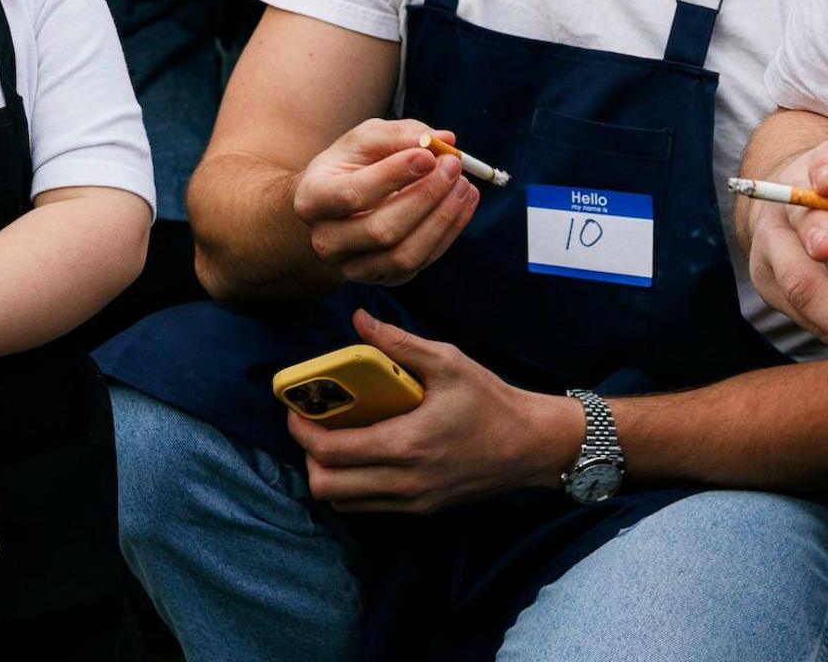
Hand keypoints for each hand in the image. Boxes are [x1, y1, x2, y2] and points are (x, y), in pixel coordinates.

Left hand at [289, 311, 571, 514]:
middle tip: (312, 424)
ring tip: (334, 439)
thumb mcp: (447, 361)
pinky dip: (352, 486)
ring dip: (328, 474)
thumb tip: (358, 319)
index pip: (329, 451)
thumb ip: (398, 342)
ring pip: (343, 503)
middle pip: (326, 488)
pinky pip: (369, 506)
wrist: (533, 445)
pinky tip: (362, 453)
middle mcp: (404, 482)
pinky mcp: (422, 509)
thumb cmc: (490, 401)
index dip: (300, 430)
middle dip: (307, 457)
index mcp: (405, 445)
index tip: (295, 406)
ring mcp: (412, 502)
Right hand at [293, 119, 478, 286]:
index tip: (429, 155)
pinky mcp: (382, 278)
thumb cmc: (352, 165)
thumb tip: (443, 140)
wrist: (337, 204)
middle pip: (381, 230)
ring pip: (404, 255)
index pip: (352, 193)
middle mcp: (327, 240)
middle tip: (453, 167)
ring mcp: (353, 266)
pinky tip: (463, 204)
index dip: (393, 175)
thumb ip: (399, 135)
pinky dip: (447, 233)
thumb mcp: (365, 140)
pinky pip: (420, 263)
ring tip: (464, 186)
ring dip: (442, 220)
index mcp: (312, 199)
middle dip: (424, 197)